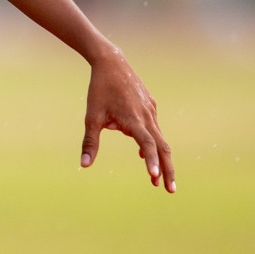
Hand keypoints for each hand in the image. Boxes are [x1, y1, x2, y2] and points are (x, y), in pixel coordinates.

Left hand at [80, 46, 174, 192]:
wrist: (111, 62)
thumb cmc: (99, 90)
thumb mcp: (92, 116)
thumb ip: (90, 141)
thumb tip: (84, 165)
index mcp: (134, 119)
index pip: (147, 145)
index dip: (151, 162)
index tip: (154, 177)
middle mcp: (147, 116)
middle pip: (162, 147)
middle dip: (167, 170)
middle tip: (170, 191)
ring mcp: (151, 110)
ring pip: (160, 138)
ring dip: (160, 159)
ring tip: (157, 179)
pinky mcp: (150, 105)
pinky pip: (154, 127)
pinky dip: (153, 143)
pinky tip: (143, 153)